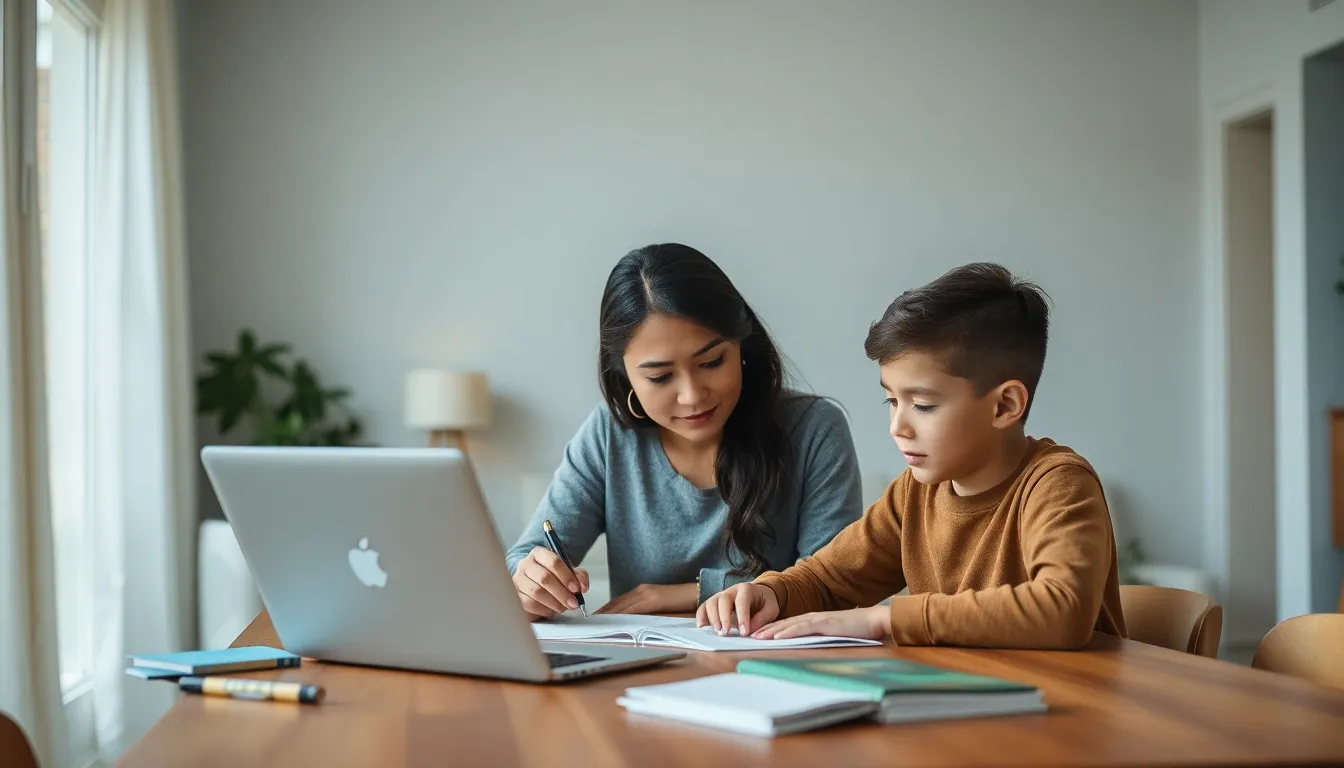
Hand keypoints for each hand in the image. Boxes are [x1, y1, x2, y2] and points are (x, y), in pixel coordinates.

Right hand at [512, 546, 588, 620]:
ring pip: (536, 592)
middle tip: (573, 602)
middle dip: (562, 593)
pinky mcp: (515, 595)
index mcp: (539, 554)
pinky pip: (529, 604)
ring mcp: (518, 580)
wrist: (535, 586)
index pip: (553, 562)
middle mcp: (526, 564)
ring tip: (563, 607)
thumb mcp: (567, 573)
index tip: (576, 588)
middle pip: (544, 578)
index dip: (566, 576)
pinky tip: (551, 610)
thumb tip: (582, 586)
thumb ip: (578, 576)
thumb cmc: (552, 578)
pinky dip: (544, 609)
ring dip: (554, 602)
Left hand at [595, 583, 696, 614]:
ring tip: (596, 623)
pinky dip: (621, 615)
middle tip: (589, 623)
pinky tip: (613, 621)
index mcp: (641, 592)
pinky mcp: (654, 599)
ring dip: (607, 615)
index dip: (604, 610)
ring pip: (621, 606)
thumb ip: (645, 611)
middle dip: (602, 613)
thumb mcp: (658, 606)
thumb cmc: (679, 602)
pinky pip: (633, 609)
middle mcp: (641, 590)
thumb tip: (632, 622)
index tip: (594, 619)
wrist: (696, 593)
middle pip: (616, 603)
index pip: (618, 602)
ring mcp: (647, 594)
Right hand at [696, 582, 779, 636]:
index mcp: (747, 589)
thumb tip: (750, 630)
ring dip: (712, 618)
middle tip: (726, 633)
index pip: (742, 601)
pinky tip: (702, 627)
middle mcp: (731, 590)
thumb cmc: (765, 603)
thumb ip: (762, 618)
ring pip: (711, 602)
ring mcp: (721, 595)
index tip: (744, 633)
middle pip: (723, 599)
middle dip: (723, 617)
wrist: (759, 595)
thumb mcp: (771, 609)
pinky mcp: (714, 602)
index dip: (742, 617)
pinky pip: (704, 607)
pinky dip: (701, 616)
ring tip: (718, 632)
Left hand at [750, 606, 889, 640]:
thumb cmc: (856, 630)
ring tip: (758, 637)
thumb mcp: (834, 634)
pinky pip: (803, 629)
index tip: (757, 635)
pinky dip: (788, 632)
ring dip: (772, 631)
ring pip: (790, 625)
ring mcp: (818, 620)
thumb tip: (811, 647)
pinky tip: (777, 637)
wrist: (873, 621)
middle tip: (749, 636)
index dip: (772, 629)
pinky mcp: (825, 624)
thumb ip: (821, 638)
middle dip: (766, 629)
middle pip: (784, 623)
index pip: (788, 624)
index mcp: (813, 620)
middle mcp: (812, 618)